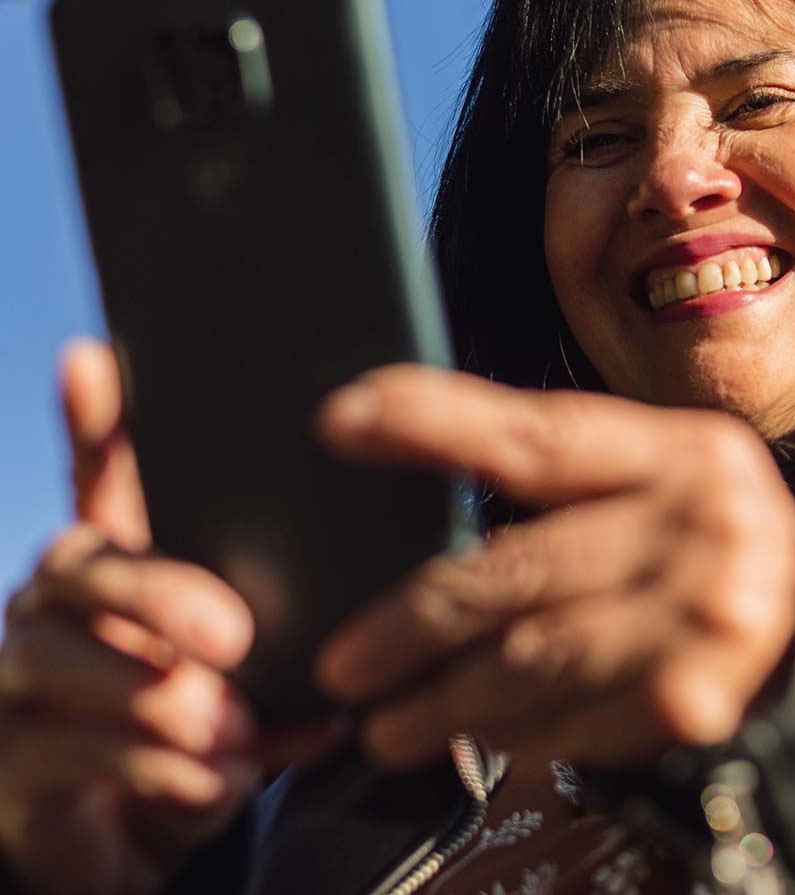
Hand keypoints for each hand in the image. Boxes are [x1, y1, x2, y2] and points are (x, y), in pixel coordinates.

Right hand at [0, 341, 328, 894]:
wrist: (132, 840)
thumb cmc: (202, 730)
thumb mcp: (253, 678)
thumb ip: (290, 655)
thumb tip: (353, 651)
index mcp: (121, 564)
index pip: (99, 478)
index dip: (95, 424)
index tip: (94, 361)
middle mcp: (55, 603)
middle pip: (85, 567)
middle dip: (160, 597)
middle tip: (234, 639)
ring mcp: (20, 676)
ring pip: (65, 661)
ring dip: (166, 704)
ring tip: (234, 732)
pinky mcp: (11, 760)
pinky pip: (76, 750)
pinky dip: (163, 771)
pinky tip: (216, 779)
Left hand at [314, 366, 794, 770]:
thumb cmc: (707, 546)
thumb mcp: (661, 480)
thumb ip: (564, 472)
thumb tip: (418, 471)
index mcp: (685, 453)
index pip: (545, 434)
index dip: (439, 422)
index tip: (345, 420)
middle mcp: (704, 525)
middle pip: (523, 568)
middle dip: (413, 621)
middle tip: (345, 663)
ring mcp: (706, 617)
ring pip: (534, 658)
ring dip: (443, 700)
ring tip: (384, 724)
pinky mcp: (697, 696)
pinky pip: (572, 722)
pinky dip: (509, 736)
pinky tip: (474, 738)